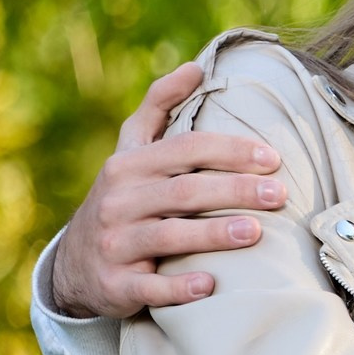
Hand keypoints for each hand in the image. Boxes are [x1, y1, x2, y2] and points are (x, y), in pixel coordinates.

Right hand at [46, 61, 284, 317]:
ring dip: (214, 234)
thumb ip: (159, 107)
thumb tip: (196, 66)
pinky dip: (179, 287)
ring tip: (255, 232)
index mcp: (129, 165)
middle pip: (185, 191)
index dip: (231, 150)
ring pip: (169, 236)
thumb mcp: (131, 151)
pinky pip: (150, 288)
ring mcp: (115, 244)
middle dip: (235, 190)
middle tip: (279, 195)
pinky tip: (210, 285)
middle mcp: (118, 201)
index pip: (186, 149)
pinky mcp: (116, 285)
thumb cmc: (123, 198)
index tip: (273, 158)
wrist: (74, 265)